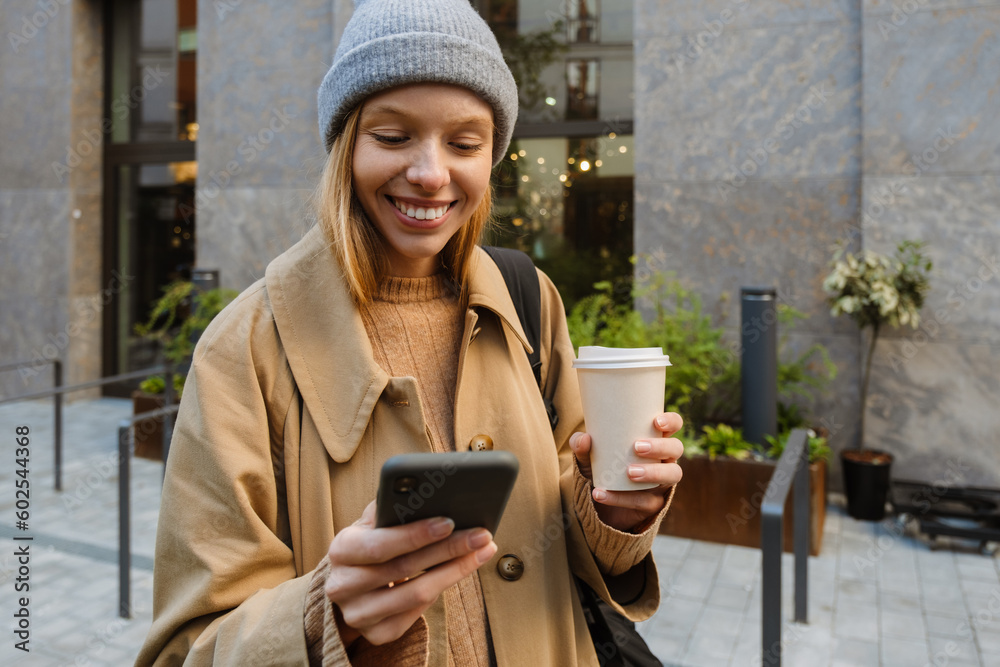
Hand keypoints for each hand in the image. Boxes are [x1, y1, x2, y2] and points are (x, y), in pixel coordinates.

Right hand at [324, 501, 497, 645]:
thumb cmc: (370, 543)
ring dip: (455, 571)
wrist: (349, 581)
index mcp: (341, 549)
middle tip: (481, 535)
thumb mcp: (372, 522)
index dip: (416, 534)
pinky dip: (438, 593)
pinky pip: (416, 615)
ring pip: (416, 595)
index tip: (450, 522)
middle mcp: (343, 585)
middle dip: (448, 550)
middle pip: (404, 569)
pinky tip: (455, 573)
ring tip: (481, 552)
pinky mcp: (374, 634)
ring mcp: (357, 614)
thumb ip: (391, 507)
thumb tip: (426, 490)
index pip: (379, 544)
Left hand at [570, 412, 683, 531]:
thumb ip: (582, 447)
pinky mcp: (654, 504)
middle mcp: (664, 459)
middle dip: (660, 446)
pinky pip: (645, 501)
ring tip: (630, 472)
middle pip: (676, 448)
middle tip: (637, 447)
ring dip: (653, 472)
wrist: (598, 504)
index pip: (674, 425)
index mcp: (653, 440)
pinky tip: (602, 494)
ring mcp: (662, 482)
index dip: (671, 421)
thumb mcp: (588, 458)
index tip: (656, 421)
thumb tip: (584, 438)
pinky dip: (622, 498)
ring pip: (672, 475)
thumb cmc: (600, 470)